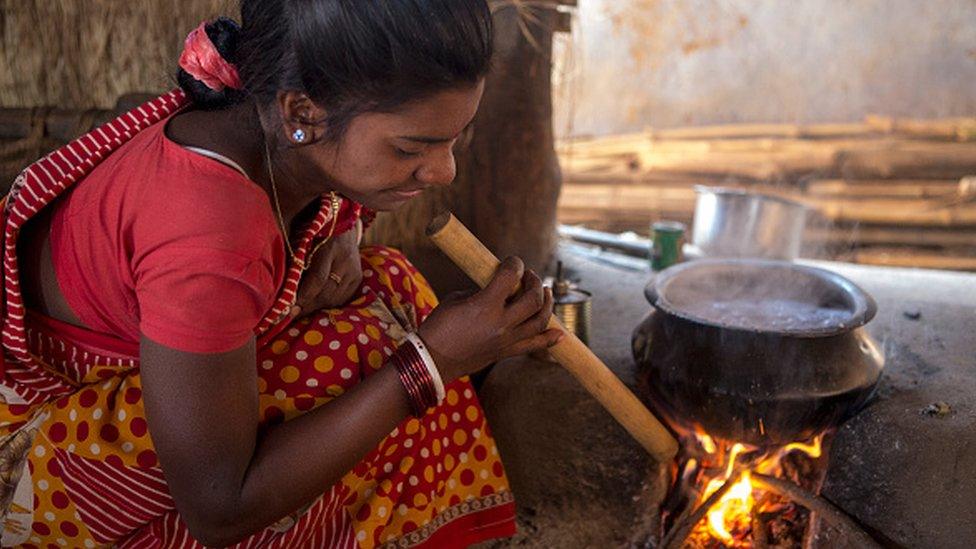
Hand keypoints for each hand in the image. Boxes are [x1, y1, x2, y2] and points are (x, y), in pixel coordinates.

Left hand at [292, 226, 362, 316]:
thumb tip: (282, 288)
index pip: (318, 278)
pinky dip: (328, 305)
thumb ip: (296, 260)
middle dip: (308, 306)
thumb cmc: (315, 230)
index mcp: (330, 247)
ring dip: (317, 307)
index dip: (304, 296)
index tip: (290, 308)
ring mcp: (354, 270)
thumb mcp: (304, 239)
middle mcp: (346, 261)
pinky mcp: (358, 278)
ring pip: (335, 298)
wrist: (342, 222)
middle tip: (291, 314)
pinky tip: (317, 306)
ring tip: (302, 312)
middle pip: (327, 292)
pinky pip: (343, 298)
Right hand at [417, 257, 562, 382]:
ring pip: (540, 321)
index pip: (510, 276)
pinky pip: (534, 346)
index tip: (513, 261)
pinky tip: (560, 333)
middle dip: (535, 282)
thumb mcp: (457, 299)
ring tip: (546, 292)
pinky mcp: (506, 352)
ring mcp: (506, 340)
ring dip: (547, 303)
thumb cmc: (439, 326)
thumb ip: (482, 291)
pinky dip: (550, 339)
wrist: (432, 360)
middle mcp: (500, 324)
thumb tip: (499, 287)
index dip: (515, 263)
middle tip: (529, 276)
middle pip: (533, 299)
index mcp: (485, 305)